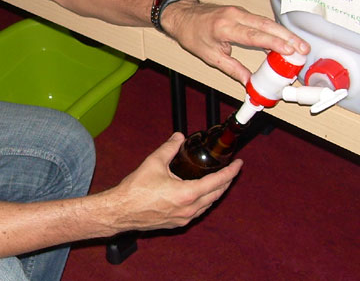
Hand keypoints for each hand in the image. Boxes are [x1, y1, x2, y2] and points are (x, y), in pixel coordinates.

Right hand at [104, 133, 242, 231]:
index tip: (238, 164)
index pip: (217, 182)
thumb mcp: (154, 162)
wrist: (121, 211)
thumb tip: (178, 137)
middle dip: (226, 182)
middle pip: (216, 195)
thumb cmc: (135, 190)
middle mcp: (189, 208)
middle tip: (231, 170)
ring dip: (216, 192)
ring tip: (218, 181)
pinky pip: (198, 211)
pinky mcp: (177, 223)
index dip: (230, 172)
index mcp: (187, 193)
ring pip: (208, 205)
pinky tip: (200, 194)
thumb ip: (169, 147)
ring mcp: (184, 218)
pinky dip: (204, 201)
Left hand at [163, 0, 309, 84]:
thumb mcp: (210, 56)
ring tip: (300, 45)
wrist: (183, 16)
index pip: (253, 36)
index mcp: (224, 28)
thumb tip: (249, 83)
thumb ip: (232, 69)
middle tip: (303, 49)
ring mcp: (238, 12)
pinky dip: (274, 30)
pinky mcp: (241, 12)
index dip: (273, 43)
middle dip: (287, 37)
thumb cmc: (193, 34)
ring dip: (284, 33)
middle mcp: (234, 16)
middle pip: (266, 25)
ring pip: (266, 22)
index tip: (289, 50)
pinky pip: (261, 21)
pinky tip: (285, 40)